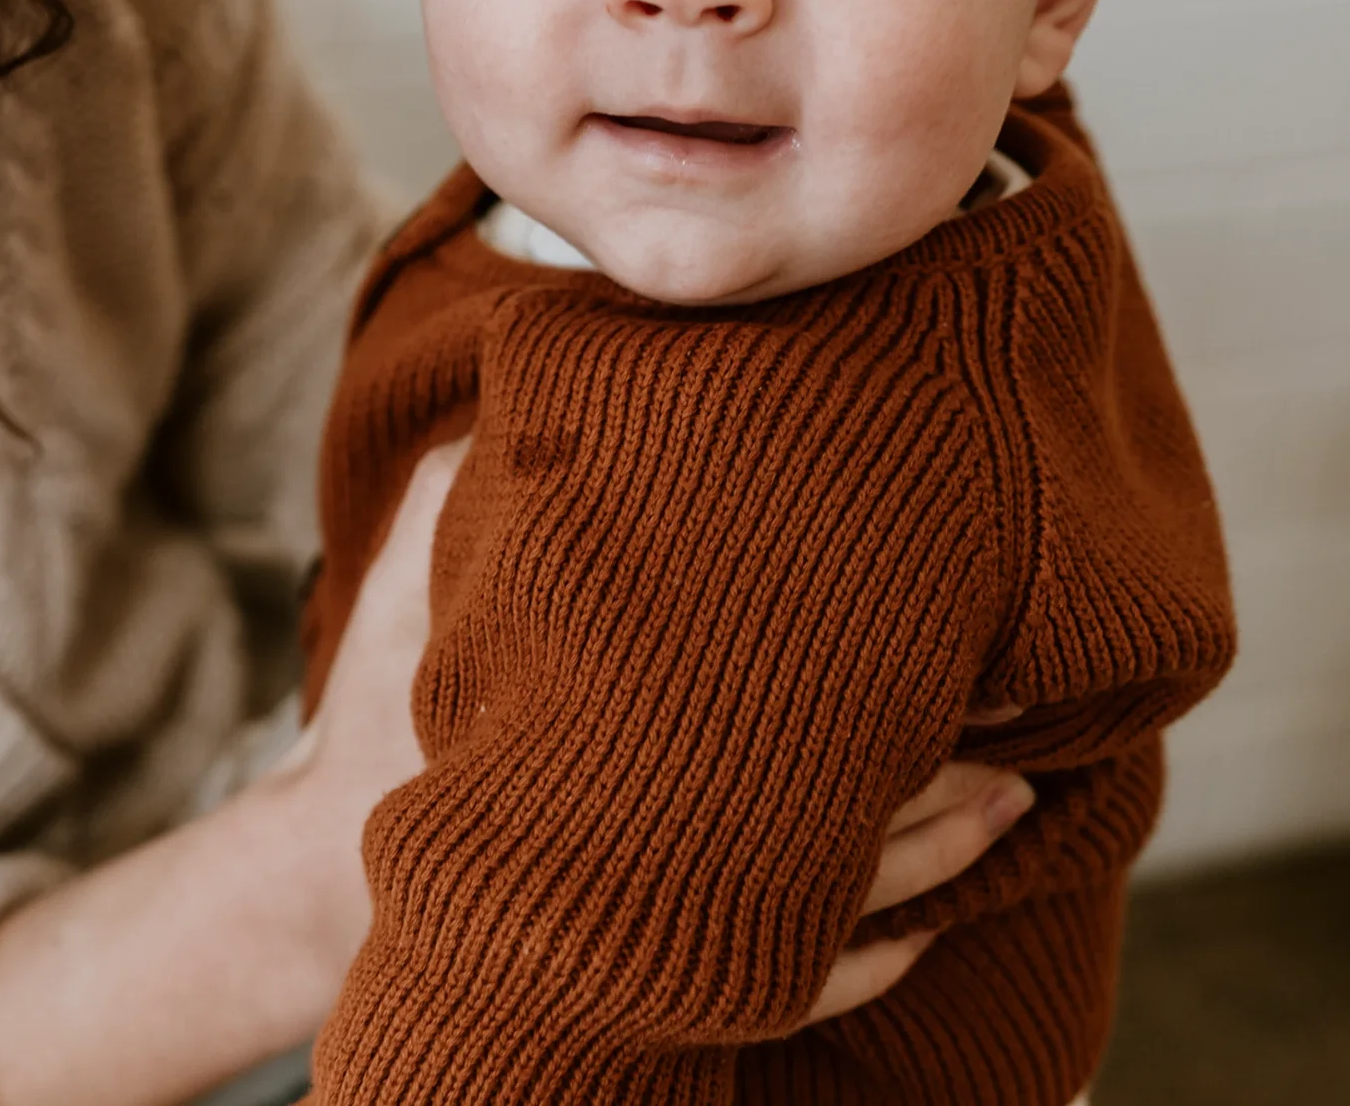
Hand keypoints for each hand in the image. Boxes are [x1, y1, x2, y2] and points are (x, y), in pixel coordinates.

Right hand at [277, 436, 1033, 1027]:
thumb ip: (481, 481)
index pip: (766, 698)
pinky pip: (800, 983)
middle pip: (830, 817)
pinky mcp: (657, 975)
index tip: (939, 603)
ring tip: (1011, 801)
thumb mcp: (410, 574)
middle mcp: (635, 829)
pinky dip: (879, 953)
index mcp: (593, 720)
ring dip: (934, 859)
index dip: (872, 662)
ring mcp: (649, 916)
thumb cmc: (379, 713)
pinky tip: (932, 917)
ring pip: (835, 909)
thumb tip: (564, 366)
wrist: (334, 884)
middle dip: (934, 774)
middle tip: (1015, 719)